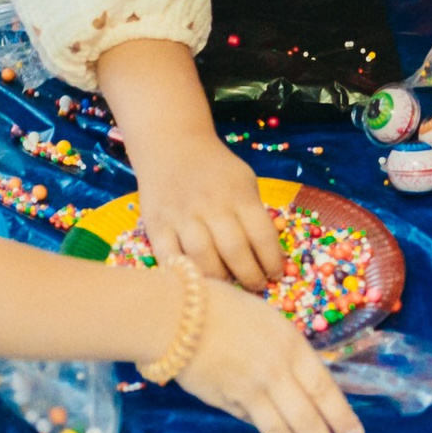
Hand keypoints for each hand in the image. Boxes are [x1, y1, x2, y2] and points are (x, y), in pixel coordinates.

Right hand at [132, 137, 283, 290]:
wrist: (171, 144)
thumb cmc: (215, 169)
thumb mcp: (245, 182)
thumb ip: (254, 214)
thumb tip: (268, 255)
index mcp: (239, 195)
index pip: (262, 235)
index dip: (272, 261)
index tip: (276, 275)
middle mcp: (211, 206)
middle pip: (234, 251)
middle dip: (250, 276)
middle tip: (255, 287)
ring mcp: (181, 217)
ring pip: (203, 258)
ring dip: (220, 280)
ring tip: (229, 288)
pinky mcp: (156, 225)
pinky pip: (170, 258)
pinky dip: (184, 274)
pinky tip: (196, 282)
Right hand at [177, 281, 365, 432]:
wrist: (176, 315)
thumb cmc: (226, 309)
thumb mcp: (271, 323)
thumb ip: (289, 355)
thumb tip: (303, 388)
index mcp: (292, 347)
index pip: (324, 391)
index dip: (341, 418)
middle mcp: (276, 372)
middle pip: (307, 419)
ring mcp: (249, 391)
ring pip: (281, 431)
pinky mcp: (225, 402)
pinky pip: (253, 423)